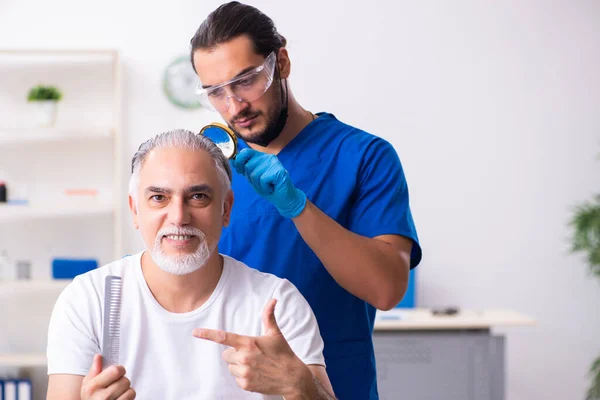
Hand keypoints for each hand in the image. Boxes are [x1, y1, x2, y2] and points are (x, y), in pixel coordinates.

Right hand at [80, 354, 135, 399]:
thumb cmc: (91, 398)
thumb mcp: (87, 385)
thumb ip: (94, 371)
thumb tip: (98, 356)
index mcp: (93, 387)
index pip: (116, 370)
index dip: (120, 370)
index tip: (117, 373)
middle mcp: (102, 397)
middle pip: (125, 381)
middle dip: (122, 382)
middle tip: (115, 387)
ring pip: (131, 391)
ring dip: (127, 392)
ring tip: (118, 394)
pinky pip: (131, 399)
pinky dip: (128, 399)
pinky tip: (120, 399)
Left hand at [193, 299, 311, 396]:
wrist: (292, 377)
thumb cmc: (283, 353)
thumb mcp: (275, 334)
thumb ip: (269, 316)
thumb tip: (273, 299)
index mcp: (249, 343)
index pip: (224, 337)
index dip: (207, 334)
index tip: (195, 332)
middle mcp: (245, 357)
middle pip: (226, 355)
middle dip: (235, 354)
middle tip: (250, 354)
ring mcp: (245, 372)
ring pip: (231, 367)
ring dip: (239, 366)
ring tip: (255, 365)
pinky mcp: (246, 385)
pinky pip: (236, 379)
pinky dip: (243, 377)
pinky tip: (256, 374)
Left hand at [232, 148, 306, 217]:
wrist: (284, 198)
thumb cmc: (268, 187)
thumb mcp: (253, 177)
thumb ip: (244, 168)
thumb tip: (232, 160)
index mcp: (261, 156)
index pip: (245, 152)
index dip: (239, 162)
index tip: (240, 171)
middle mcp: (268, 157)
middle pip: (248, 166)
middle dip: (251, 179)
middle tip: (262, 183)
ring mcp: (274, 163)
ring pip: (254, 174)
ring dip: (259, 185)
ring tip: (267, 186)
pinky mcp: (278, 172)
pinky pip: (263, 180)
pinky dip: (265, 188)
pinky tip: (272, 188)